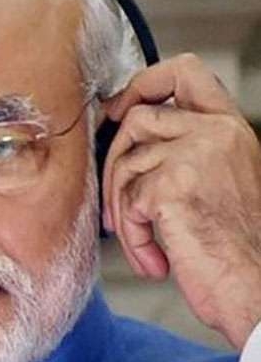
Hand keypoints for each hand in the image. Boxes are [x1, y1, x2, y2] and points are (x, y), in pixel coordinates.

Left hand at [102, 53, 260, 349]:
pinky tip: (154, 259)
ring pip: (125, 163)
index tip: (118, 109)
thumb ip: (185, 148)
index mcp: (229, 128)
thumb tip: (124, 130)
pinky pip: (127, 201)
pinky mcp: (173, 185)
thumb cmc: (236, 247)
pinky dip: (133, 236)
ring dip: (123, 209)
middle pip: (136, 118)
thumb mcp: (218, 180)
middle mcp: (216, 133)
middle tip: (117, 204)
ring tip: (141, 240)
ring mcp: (195, 155)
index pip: (184, 71)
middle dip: (114, 161)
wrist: (257, 290)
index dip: (142, 83)